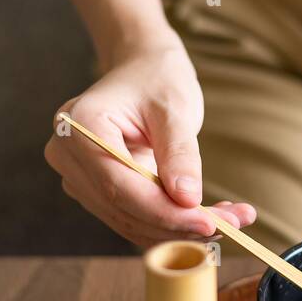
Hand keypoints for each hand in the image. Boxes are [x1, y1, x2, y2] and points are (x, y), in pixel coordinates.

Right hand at [45, 35, 255, 245]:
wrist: (142, 71)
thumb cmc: (157, 80)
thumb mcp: (175, 108)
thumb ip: (179, 153)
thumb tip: (187, 200)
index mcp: (80, 126)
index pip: (120, 186)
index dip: (165, 212)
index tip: (210, 223)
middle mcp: (68, 155)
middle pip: (124, 209)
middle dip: (179, 223)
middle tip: (233, 223)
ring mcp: (78, 176)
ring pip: (130, 221)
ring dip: (179, 229)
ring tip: (231, 219)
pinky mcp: (94, 190)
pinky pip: (133, 217)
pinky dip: (170, 223)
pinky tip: (209, 217)